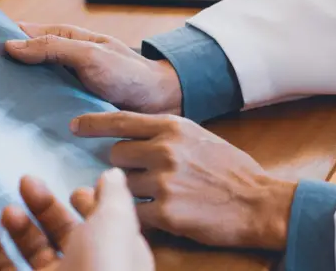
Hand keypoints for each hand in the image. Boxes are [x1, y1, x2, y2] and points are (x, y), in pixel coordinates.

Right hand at [0, 169, 153, 270]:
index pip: (106, 227)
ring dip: (20, 229)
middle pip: (66, 236)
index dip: (91, 207)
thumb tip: (112, 176)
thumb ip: (114, 196)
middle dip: (46, 208)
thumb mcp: (116, 224)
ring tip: (8, 212)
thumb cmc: (103, 270)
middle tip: (26, 182)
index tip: (74, 190)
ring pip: (35, 255)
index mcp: (120, 255)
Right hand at [5, 22, 181, 114]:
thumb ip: (53, 48)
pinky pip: (44, 114)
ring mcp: (63, 89)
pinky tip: (15, 132)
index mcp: (62, 40)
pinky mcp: (68, 113)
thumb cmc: (129, 73)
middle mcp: (59, 64)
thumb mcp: (90, 55)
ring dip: (13, 100)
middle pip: (20, 66)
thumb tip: (10, 45)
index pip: (20, 35)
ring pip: (28, 93)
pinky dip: (31, 119)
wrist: (159, 103)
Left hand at [70, 111, 297, 250]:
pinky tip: (165, 214)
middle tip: (146, 176)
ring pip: (123, 185)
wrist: (260, 203)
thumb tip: (135, 136)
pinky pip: (134, 212)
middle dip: (125, 167)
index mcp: (174, 127)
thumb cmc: (232, 171)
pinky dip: (143, 216)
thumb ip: (168, 135)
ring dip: (135, 193)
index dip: (93, 124)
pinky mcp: (164, 213)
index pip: (120, 120)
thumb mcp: (200, 138)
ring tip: (162, 197)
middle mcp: (165, 150)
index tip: (75, 126)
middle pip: (116, 156)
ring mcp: (163, 182)